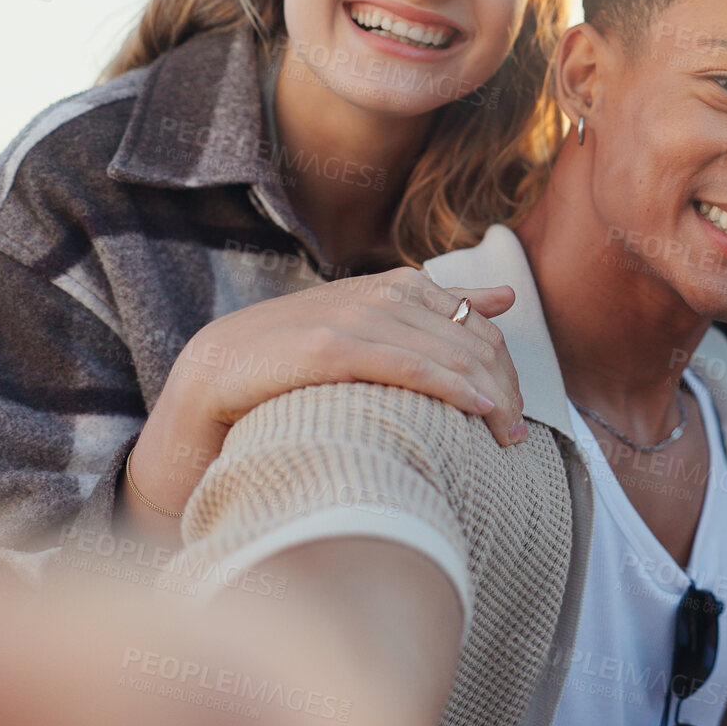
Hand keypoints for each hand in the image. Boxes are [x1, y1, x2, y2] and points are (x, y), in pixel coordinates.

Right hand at [128, 269, 523, 522]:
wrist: (210, 385)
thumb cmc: (292, 370)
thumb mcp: (369, 335)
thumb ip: (436, 313)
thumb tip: (506, 296)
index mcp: (392, 288)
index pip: (473, 323)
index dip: (502, 367)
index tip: (514, 414)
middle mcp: (376, 294)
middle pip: (468, 339)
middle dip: (501, 388)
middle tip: (516, 437)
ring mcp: (352, 317)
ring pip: (446, 353)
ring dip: (486, 396)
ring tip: (507, 437)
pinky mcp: (329, 347)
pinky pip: (407, 365)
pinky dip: (449, 386)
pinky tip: (476, 410)